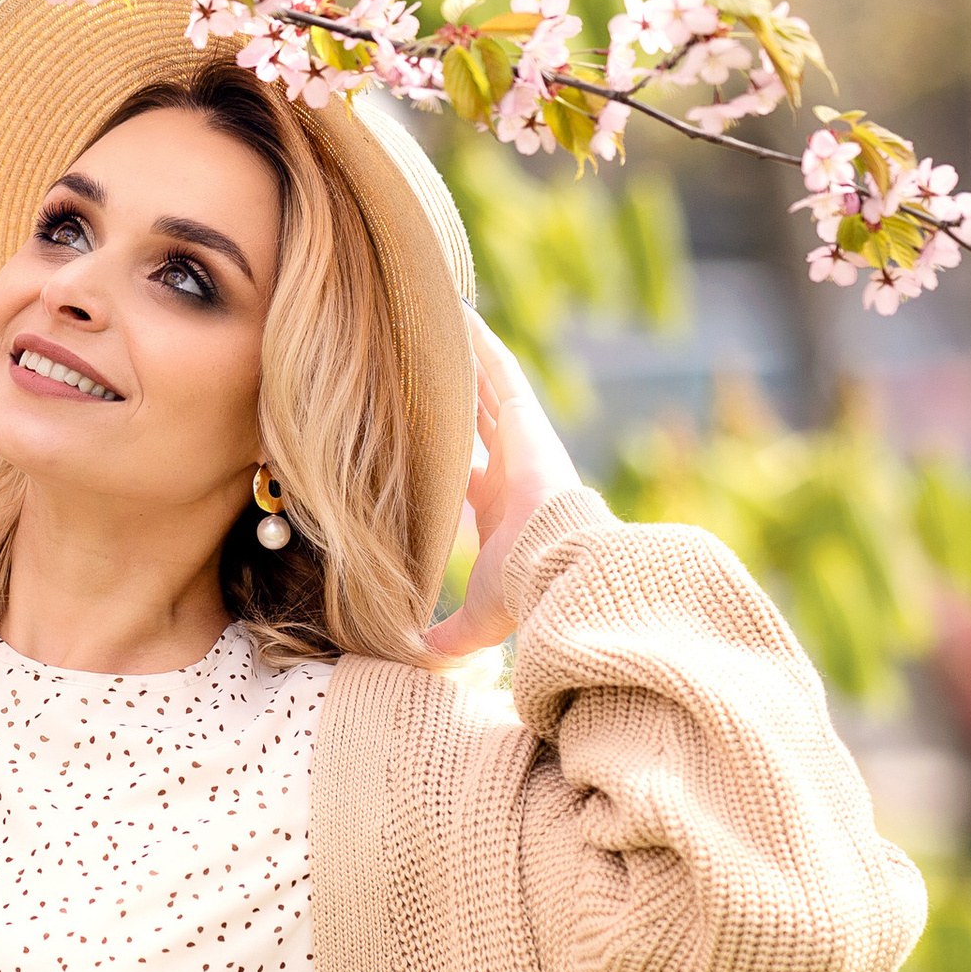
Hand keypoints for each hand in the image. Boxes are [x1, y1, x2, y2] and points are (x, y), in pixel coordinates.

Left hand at [424, 313, 581, 661]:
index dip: (440, 453)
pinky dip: (479, 343)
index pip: (462, 471)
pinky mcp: (527, 420)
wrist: (559, 568)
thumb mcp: (475, 619)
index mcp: (498, 509)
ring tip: (429, 324)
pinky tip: (454, 312)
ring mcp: (520, 441)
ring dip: (459, 359)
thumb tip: (410, 659)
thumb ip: (443, 636)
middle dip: (448, 396)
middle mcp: (509, 468)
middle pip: (470, 422)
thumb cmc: (525, 594)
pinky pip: (498, 370)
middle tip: (418, 366)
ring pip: (481, 389)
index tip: (413, 436)